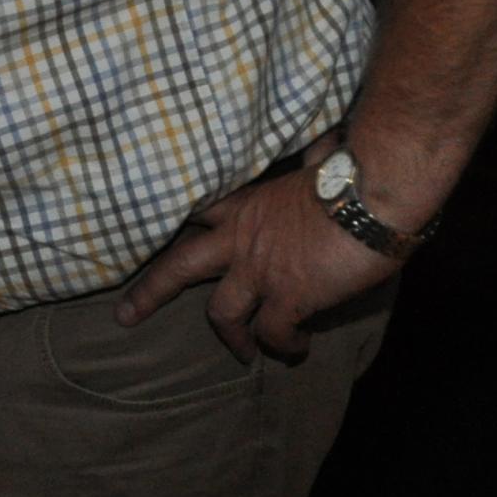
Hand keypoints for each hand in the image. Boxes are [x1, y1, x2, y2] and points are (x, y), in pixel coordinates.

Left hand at [112, 158, 399, 361]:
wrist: (372, 196)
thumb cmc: (351, 173)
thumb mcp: (315, 164)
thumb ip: (308, 161)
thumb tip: (327, 144)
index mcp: (243, 205)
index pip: (190, 213)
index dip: (166, 227)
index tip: (137, 239)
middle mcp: (239, 238)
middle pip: (177, 266)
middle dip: (149, 293)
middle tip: (124, 316)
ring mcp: (259, 270)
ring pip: (221, 314)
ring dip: (232, 338)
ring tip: (244, 352)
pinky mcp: (288, 297)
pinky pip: (273, 333)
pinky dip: (284, 346)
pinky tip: (298, 348)